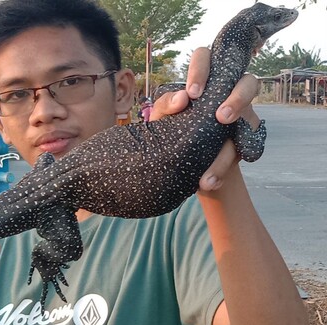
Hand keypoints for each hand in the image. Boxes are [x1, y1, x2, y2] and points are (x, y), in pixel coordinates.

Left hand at [151, 47, 261, 190]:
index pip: (206, 57)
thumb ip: (166, 106)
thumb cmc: (170, 131)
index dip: (201, 69)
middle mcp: (227, 91)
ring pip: (251, 115)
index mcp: (204, 80)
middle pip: (247, 81)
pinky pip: (247, 146)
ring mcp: (243, 113)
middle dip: (237, 98)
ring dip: (239, 134)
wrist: (183, 166)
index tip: (193, 94)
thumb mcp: (161, 120)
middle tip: (221, 117)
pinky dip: (227, 164)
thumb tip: (181, 99)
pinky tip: (211, 178)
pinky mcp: (248, 137)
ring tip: (222, 153)